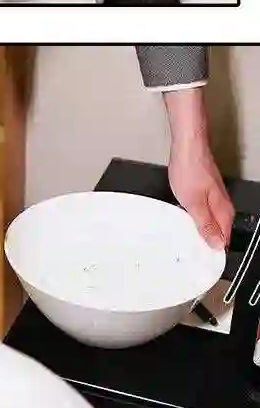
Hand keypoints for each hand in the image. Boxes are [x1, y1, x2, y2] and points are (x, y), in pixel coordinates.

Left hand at [165, 88, 233, 248]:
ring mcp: (214, 197)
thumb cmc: (190, 169)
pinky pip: (203, 211)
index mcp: (223, 212)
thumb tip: (217, 245)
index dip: (211, 253)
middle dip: (204, 243)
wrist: (187, 143)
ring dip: (199, 231)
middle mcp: (222, 205)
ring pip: (210, 221)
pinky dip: (195, 218)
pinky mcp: (205, 190)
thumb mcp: (194, 203)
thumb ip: (205, 225)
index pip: (223, 241)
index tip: (199, 264)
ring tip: (184, 241)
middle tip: (188, 255)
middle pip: (217, 232)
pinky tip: (184, 219)